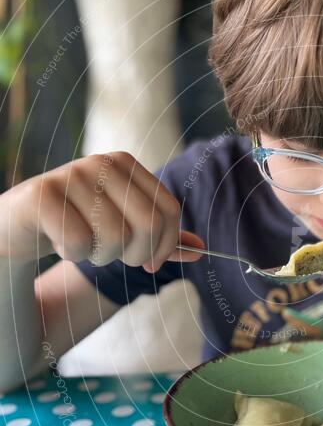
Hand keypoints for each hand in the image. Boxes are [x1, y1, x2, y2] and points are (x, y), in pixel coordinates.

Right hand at [0, 151, 203, 271]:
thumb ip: (161, 237)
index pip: (169, 211)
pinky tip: (57, 241)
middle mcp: (101, 162)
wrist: (17, 226)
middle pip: (148, 225)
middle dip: (136, 255)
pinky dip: (72, 254)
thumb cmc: (76, 226)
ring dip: (99, 256)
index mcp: (125, 164)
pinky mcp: (43, 195)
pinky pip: (79, 243)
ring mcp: (70, 175)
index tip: (149, 263)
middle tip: (115, 257)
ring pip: (114, 238)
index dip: (165, 247)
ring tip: (82, 244)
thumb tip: (202, 250)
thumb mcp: (122, 228)